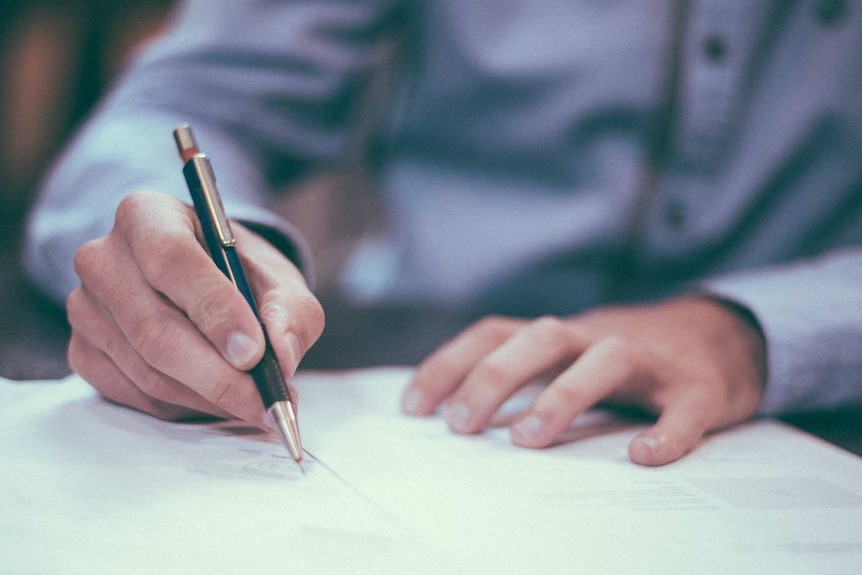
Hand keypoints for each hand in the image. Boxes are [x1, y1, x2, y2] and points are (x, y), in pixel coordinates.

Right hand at [67, 191, 323, 425]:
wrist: (206, 285)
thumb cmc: (241, 275)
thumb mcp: (279, 280)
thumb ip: (290, 311)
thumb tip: (281, 355)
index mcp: (147, 215)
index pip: (172, 260)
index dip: (214, 309)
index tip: (254, 352)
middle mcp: (104, 258)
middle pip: (154, 328)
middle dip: (218, 375)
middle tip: (265, 401)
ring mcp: (86, 308)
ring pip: (147, 370)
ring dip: (209, 397)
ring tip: (256, 404)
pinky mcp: (83, 352)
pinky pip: (136, 394)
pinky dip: (185, 407)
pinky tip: (218, 400)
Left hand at [401, 297, 765, 464]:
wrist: (722, 336)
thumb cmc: (627, 359)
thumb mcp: (568, 357)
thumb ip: (524, 376)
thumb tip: (455, 416)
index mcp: (561, 336)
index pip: (494, 334)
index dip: (450, 364)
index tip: (413, 408)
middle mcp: (598, 338)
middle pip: (541, 337)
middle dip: (494, 376)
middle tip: (460, 425)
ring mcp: (651, 361)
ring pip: (606, 359)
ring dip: (563, 394)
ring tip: (526, 439)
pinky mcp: (700, 388)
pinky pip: (685, 407)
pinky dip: (667, 431)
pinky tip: (645, 456)